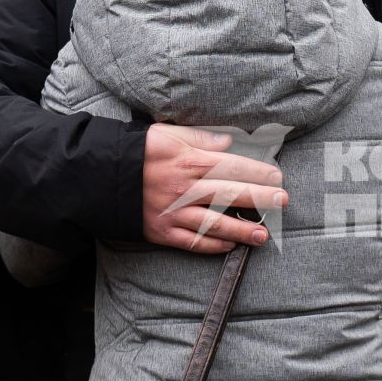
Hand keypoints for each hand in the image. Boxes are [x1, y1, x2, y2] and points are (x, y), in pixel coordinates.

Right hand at [142, 123, 285, 252]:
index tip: (277, 176)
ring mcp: (174, 213)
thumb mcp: (166, 133)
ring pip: (215, 224)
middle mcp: (185, 189)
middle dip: (260, 198)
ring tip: (264, 235)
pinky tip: (230, 247)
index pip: (233, 166)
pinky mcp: (162, 232)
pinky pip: (193, 242)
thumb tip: (227, 142)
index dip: (258, 172)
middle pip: (231, 194)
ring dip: (242, 231)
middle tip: (283, 201)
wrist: (98, 176)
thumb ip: (199, 137)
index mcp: (189, 162)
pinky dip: (213, 246)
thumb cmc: (135, 151)